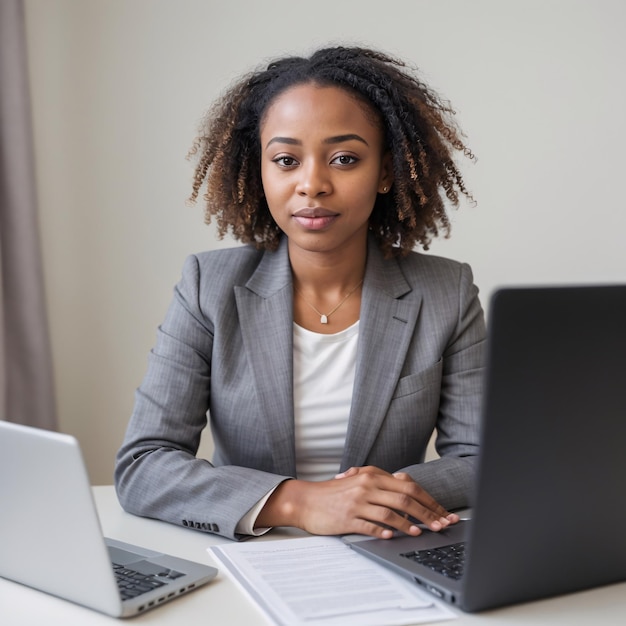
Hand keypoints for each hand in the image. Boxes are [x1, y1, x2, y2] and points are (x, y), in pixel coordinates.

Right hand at [256, 465, 458, 538]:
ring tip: (423, 533)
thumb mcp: (358, 481)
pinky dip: (385, 530)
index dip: (429, 500)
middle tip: (441, 525)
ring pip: (391, 511)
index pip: (409, 485)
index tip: (442, 512)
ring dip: (410, 524)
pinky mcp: (348, 517)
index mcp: (372, 475)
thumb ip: (381, 484)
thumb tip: (407, 489)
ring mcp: (357, 501)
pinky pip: (371, 524)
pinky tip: (394, 536)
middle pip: (406, 497)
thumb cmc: (333, 494)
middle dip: (427, 512)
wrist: (305, 500)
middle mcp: (367, 485)